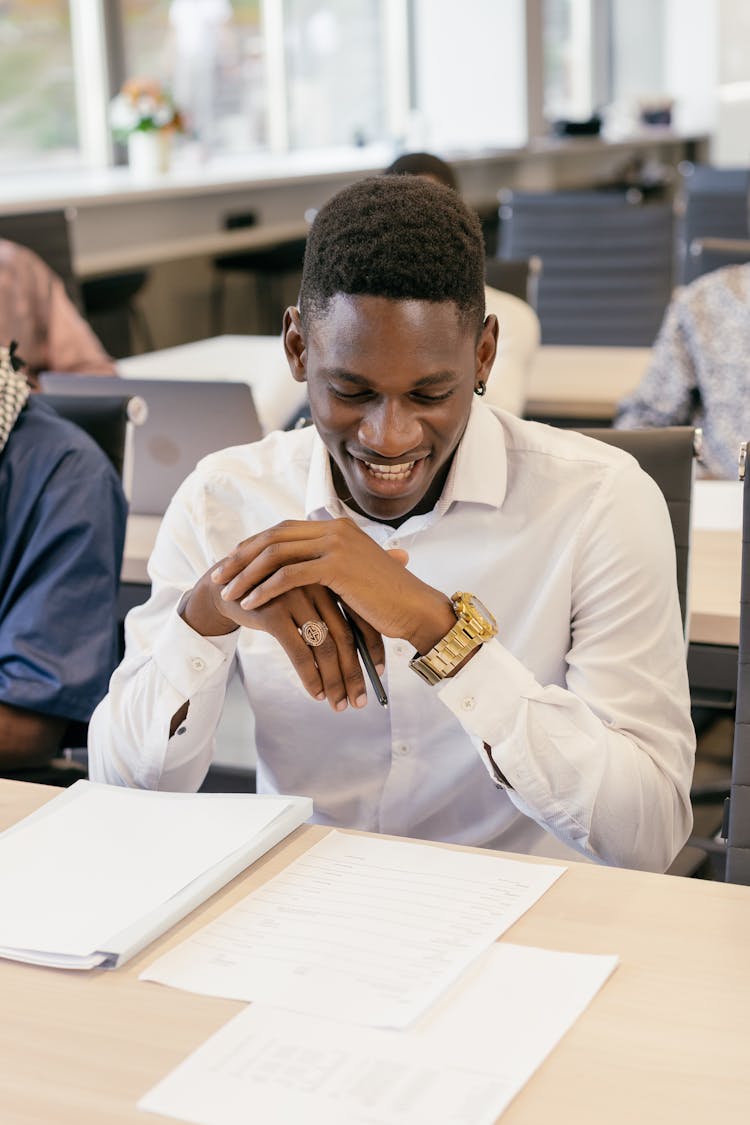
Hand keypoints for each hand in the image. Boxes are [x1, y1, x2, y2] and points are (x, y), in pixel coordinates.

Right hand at [181, 565, 385, 710]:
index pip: (361, 618)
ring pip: (324, 647)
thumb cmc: (276, 593)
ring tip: (339, 704)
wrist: (228, 586)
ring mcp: (295, 597)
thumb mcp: (309, 592)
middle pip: (344, 636)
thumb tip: (369, 626)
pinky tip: (315, 693)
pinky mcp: (273, 613)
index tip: (380, 675)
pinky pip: (299, 652)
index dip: (372, 649)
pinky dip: (310, 676)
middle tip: (360, 701)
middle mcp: (317, 585)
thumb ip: (338, 603)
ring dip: (334, 681)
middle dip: (355, 673)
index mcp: (331, 578)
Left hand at [210, 518, 455, 653]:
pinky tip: (249, 605)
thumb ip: (327, 564)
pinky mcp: (336, 566)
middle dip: (240, 558)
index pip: (282, 529)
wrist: (415, 609)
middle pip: (272, 538)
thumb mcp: (353, 574)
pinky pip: (288, 576)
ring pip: (275, 555)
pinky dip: (264, 589)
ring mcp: (335, 544)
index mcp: (335, 526)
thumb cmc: (386, 599)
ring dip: (245, 575)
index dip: (252, 546)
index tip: (231, 564)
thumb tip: (302, 572)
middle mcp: (333, 528)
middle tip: (218, 577)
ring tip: (227, 594)